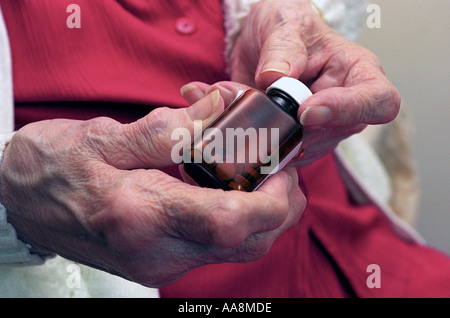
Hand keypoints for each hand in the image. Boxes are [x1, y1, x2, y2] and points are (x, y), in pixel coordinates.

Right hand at [0, 90, 304, 286]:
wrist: (22, 201)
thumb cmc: (54, 166)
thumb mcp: (106, 137)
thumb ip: (170, 128)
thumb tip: (222, 109)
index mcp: (139, 215)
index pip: (229, 222)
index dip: (271, 197)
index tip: (282, 167)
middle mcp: (155, 251)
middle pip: (247, 243)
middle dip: (280, 207)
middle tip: (281, 168)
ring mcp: (160, 264)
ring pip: (239, 250)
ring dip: (265, 215)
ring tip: (263, 175)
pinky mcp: (161, 262)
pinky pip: (218, 248)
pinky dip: (240, 221)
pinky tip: (233, 191)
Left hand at [230, 0, 400, 165]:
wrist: (261, 43)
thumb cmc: (285, 27)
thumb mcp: (283, 24)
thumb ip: (282, 48)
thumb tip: (276, 78)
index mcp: (358, 70)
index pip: (378, 101)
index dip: (346, 110)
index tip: (306, 110)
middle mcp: (347, 104)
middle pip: (338, 131)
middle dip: (299, 126)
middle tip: (266, 106)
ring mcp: (326, 126)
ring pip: (310, 147)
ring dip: (278, 134)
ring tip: (254, 104)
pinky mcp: (303, 140)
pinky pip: (289, 154)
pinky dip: (268, 143)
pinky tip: (255, 122)